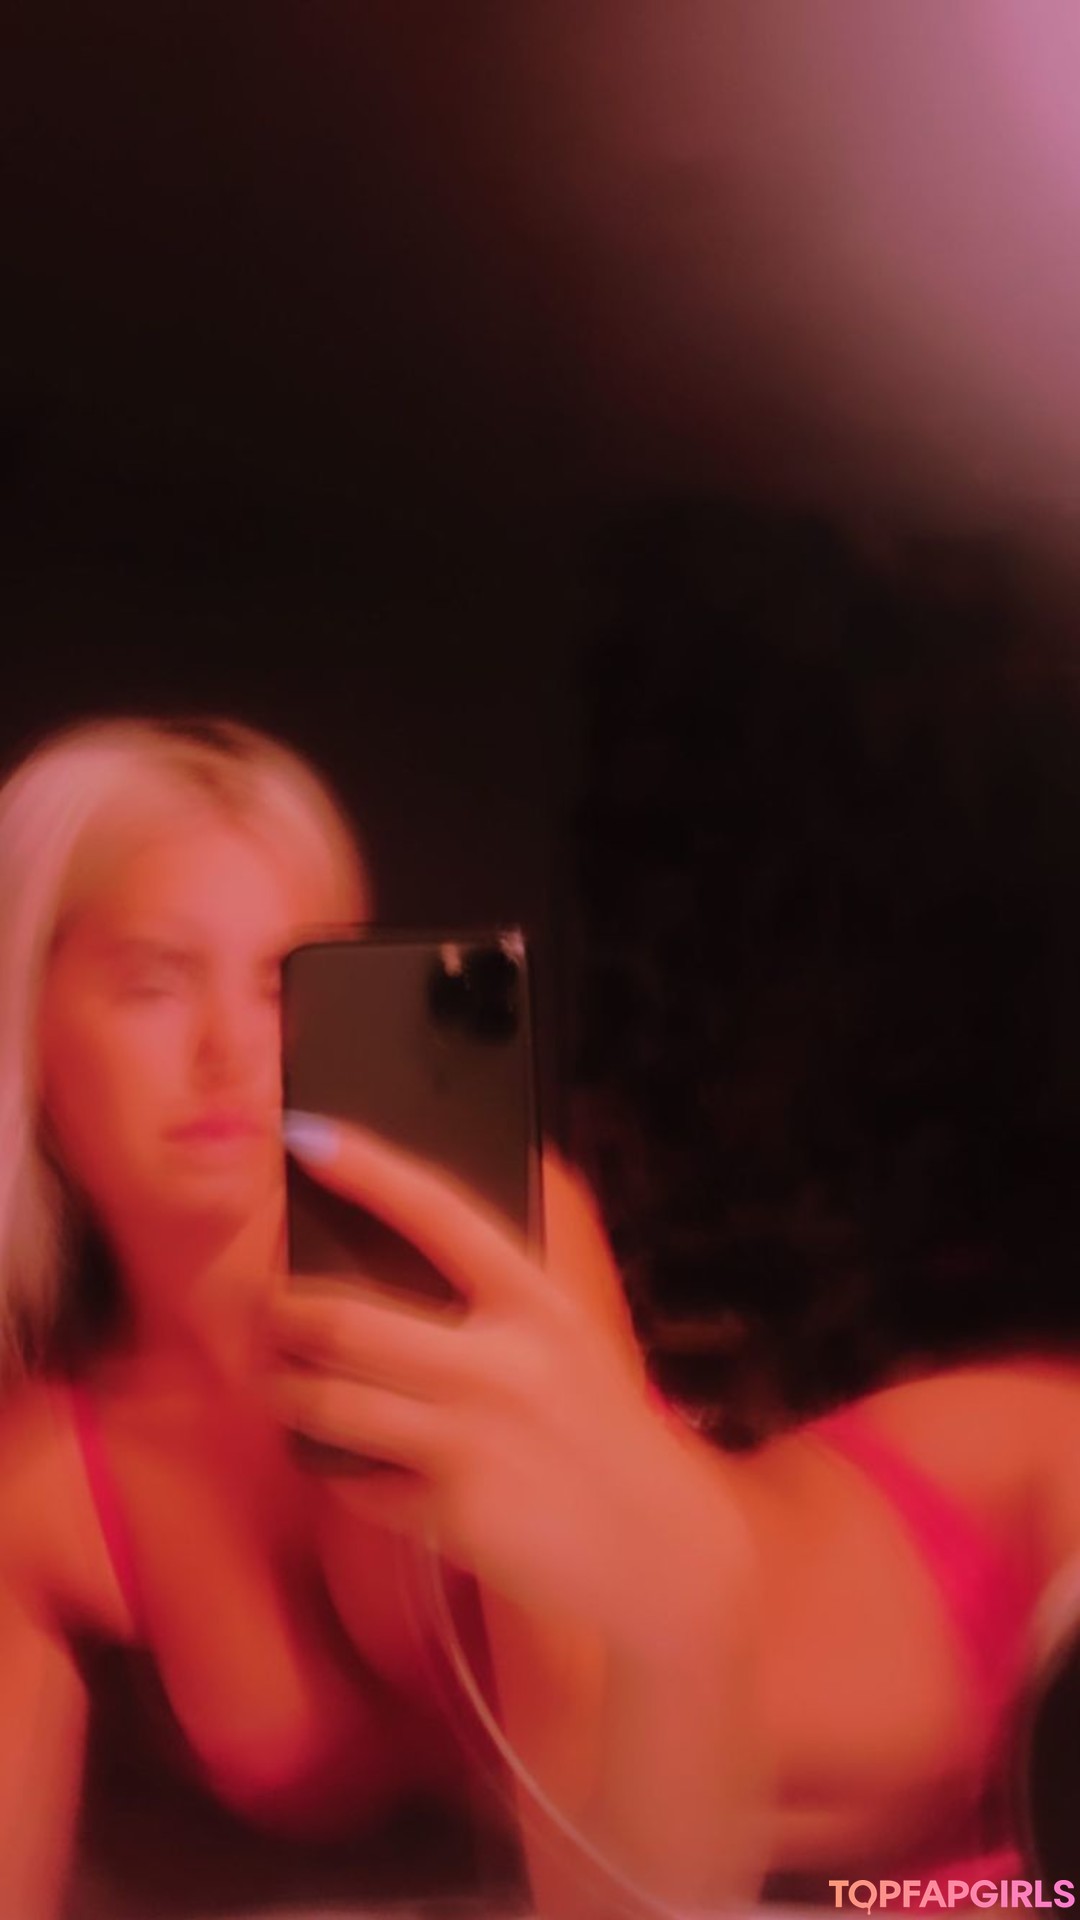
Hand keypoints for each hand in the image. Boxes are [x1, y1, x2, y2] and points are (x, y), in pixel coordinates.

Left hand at [266, 1113, 730, 1651]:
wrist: (664, 1552)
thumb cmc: (604, 1437)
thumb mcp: (571, 1347)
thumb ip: (497, 1308)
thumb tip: (387, 1273)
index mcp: (537, 1303)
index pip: (438, 1211)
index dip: (366, 1167)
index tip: (303, 1132)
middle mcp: (501, 1362)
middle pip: (342, 1318)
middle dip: (277, 1314)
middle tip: (262, 1313)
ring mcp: (472, 1438)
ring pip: (327, 1401)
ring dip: (281, 1390)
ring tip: (274, 1383)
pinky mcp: (452, 1510)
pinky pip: (356, 1479)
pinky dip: (336, 1470)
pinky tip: (339, 1463)